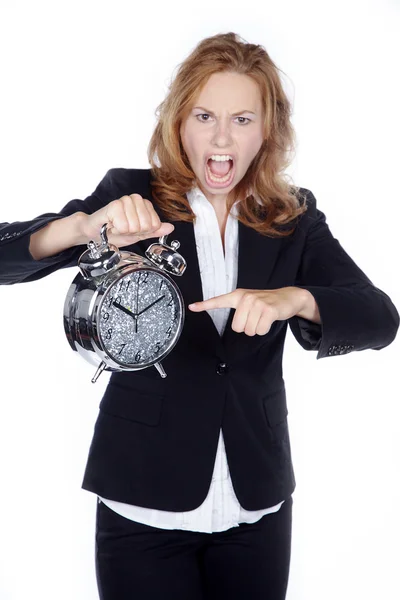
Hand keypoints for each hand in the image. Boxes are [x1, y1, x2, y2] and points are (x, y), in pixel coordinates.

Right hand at [79, 193, 174, 247]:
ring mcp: (125, 200)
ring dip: (123, 231)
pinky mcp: (114, 205)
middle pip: (145, 226)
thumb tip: (171, 228)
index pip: (155, 225)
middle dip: (133, 232)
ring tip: (116, 226)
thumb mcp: (139, 234)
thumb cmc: (116, 231)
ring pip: (134, 226)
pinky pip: (123, 226)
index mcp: (144, 204)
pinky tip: (111, 225)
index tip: (132, 229)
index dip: (142, 232)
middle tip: (123, 228)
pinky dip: (116, 230)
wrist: (95, 232)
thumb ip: (154, 231)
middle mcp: (136, 199)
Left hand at [188, 287, 307, 335]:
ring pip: (249, 331)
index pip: (218, 301)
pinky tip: (269, 319)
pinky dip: (265, 329)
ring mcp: (257, 303)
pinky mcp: (268, 310)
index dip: (204, 305)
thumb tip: (235, 324)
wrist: (288, 297)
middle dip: (247, 328)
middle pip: (237, 328)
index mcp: (238, 296)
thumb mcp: (250, 301)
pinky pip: (260, 330)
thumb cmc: (266, 302)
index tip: (192, 307)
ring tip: (263, 317)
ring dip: (257, 328)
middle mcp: (245, 298)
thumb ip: (239, 309)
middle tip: (256, 317)